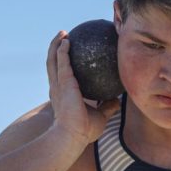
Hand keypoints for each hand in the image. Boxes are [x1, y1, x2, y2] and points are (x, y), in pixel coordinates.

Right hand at [47, 30, 120, 144]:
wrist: (72, 136)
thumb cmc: (84, 131)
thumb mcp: (99, 116)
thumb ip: (107, 107)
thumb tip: (118, 101)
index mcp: (63, 96)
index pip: (61, 77)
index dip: (62, 66)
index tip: (68, 56)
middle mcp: (57, 89)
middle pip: (52, 65)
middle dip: (55, 50)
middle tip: (64, 39)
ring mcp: (58, 86)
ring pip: (53, 60)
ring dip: (56, 45)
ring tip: (63, 34)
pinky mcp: (62, 84)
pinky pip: (62, 63)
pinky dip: (62, 51)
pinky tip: (67, 41)